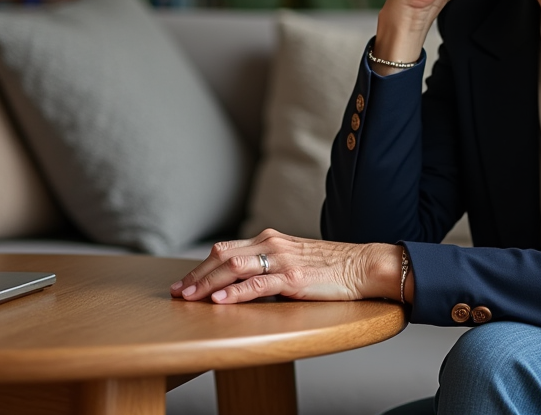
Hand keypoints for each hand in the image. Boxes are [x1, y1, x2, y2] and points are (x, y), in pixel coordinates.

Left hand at [170, 229, 405, 304]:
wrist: (363, 265)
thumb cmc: (331, 266)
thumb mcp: (294, 259)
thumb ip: (270, 264)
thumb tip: (243, 282)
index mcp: (271, 239)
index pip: (226, 249)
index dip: (201, 266)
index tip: (184, 283)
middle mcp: (273, 244)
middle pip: (222, 255)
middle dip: (196, 275)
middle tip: (177, 292)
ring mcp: (283, 260)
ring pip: (234, 268)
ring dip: (207, 283)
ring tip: (189, 297)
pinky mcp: (294, 278)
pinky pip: (258, 284)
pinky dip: (236, 293)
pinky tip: (220, 301)